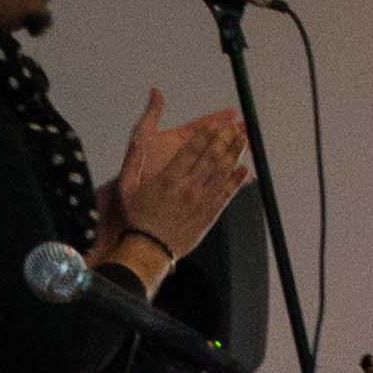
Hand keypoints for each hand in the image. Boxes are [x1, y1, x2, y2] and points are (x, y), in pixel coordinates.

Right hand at [112, 88, 252, 258]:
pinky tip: (245, 170)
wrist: (148, 250)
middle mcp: (187, 188)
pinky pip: (227, 195)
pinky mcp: (209, 215)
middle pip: (212, 157)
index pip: (192, 149)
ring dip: (235, 154)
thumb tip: (138, 140)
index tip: (216, 123)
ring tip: (244, 140)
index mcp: (169, 179)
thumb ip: (134, 160)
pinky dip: (238, 181)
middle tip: (234, 127)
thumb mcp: (126, 185)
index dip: (207, 133)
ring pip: (223, 173)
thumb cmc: (137, 219)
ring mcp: (201, 202)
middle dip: (225, 138)